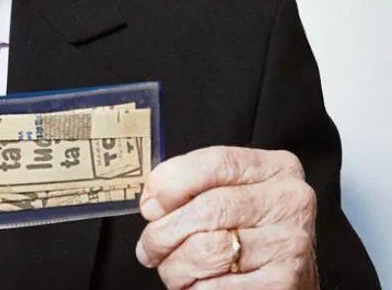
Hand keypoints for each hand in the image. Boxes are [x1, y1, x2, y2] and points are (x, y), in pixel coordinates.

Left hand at [136, 146, 317, 288]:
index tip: (149, 206)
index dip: (171, 182)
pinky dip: (194, 288)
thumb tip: (153, 203)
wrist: (286, 282)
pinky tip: (196, 285)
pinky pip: (217, 286)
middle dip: (164, 232)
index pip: (215, 162)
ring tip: (172, 270)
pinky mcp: (283, 283)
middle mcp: (290, 201)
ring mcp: (290, 243)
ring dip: (175, 266)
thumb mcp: (231, 195)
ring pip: (207, 250)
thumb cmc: (250, 235)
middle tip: (149, 248)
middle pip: (206, 208)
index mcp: (277, 168)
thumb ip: (196, 186)